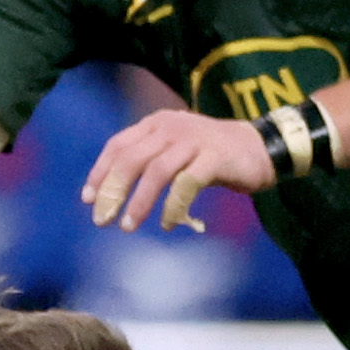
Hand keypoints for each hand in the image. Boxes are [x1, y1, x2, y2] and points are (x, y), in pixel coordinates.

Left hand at [82, 107, 270, 230]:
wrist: (261, 147)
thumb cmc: (211, 155)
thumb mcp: (174, 150)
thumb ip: (148, 161)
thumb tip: (112, 193)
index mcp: (156, 123)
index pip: (118, 145)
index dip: (100, 172)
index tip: (88, 199)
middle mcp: (171, 127)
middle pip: (131, 159)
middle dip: (113, 191)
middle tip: (102, 219)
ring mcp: (193, 141)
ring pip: (156, 172)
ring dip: (139, 202)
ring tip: (128, 226)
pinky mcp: (214, 157)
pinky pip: (186, 184)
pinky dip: (172, 206)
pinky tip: (166, 224)